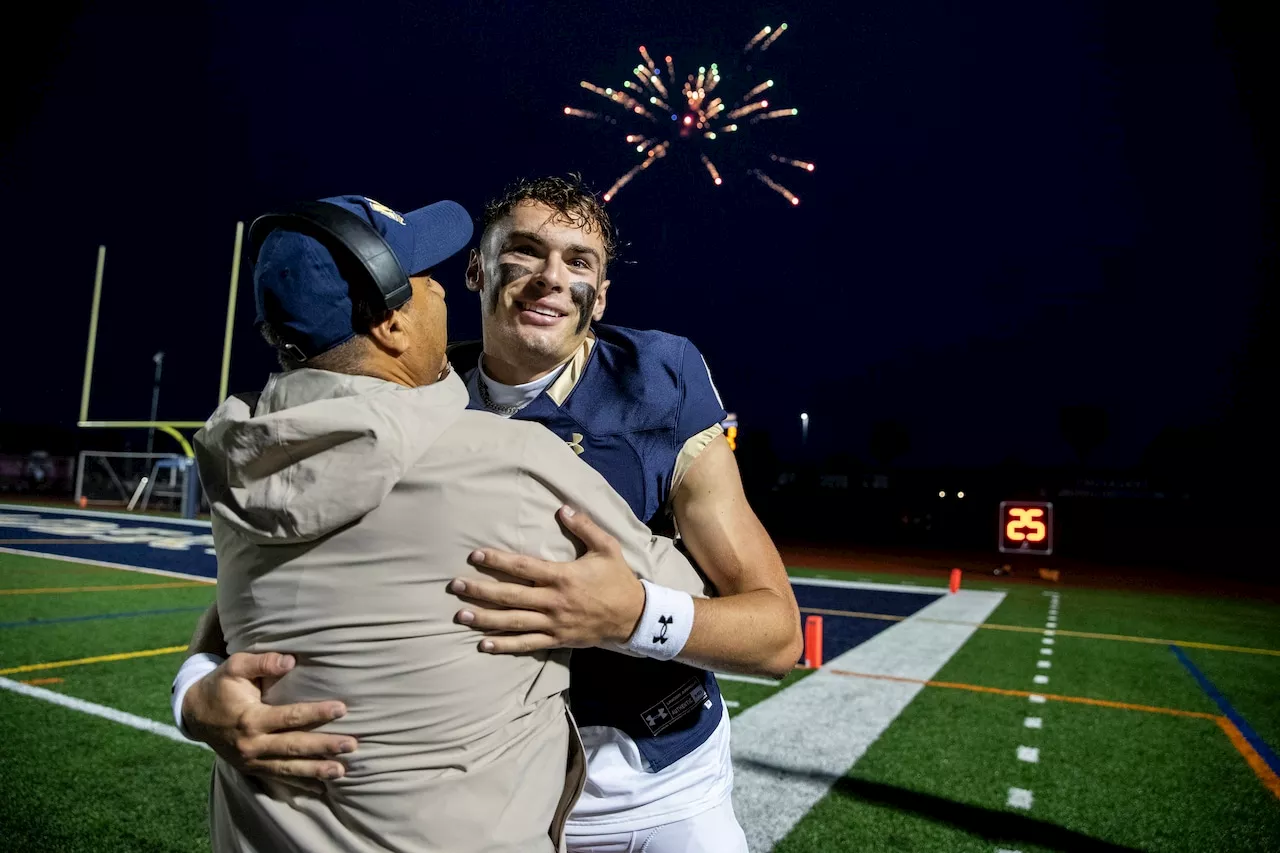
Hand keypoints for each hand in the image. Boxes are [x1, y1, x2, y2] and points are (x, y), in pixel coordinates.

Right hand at [182, 651, 355, 779]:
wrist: (194, 714)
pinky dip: (300, 783)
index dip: (316, 714)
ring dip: (316, 770)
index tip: (342, 709)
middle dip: (324, 746)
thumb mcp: (236, 666)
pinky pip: (278, 778)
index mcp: (251, 718)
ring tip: (341, 771)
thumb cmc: (220, 685)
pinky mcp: (251, 768)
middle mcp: (252, 744)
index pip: (290, 717)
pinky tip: (320, 786)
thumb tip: (290, 660)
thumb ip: (262, 662)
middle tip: (351, 745)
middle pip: (294, 747)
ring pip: (288, 768)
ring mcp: (251, 760)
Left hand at [450, 506, 645, 653]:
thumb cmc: (618, 579)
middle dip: (480, 590)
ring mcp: (553, 623)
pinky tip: (483, 644)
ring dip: (484, 619)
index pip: (522, 567)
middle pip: (510, 595)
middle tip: (454, 586)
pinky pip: (526, 644)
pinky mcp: (557, 640)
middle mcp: (553, 601)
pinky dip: (504, 646)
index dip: (497, 560)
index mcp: (562, 576)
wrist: (634, 616)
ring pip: (513, 622)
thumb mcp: (607, 547)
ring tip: (460, 616)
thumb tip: (562, 508)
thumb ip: (585, 527)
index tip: (474, 555)